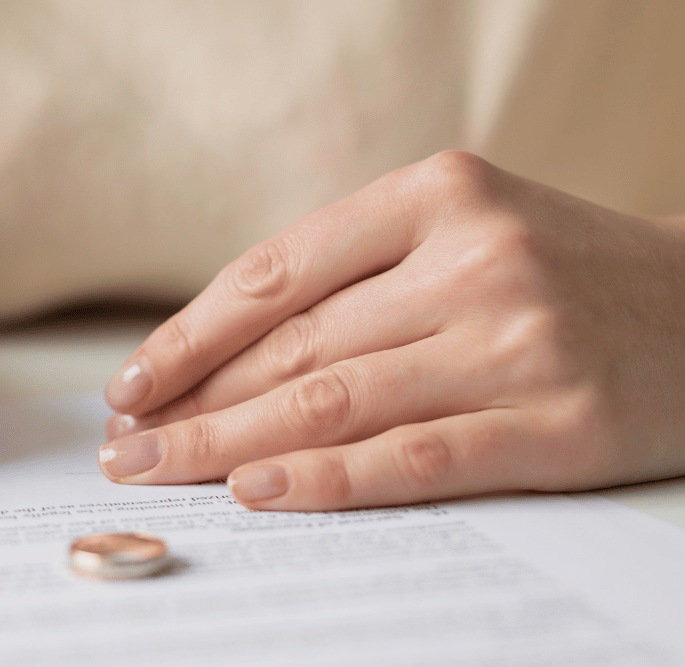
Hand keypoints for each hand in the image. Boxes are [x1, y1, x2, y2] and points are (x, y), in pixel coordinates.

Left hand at [99, 151, 684, 509]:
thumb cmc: (562, 271)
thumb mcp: (465, 229)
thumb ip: (359, 273)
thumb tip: (218, 351)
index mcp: (437, 192)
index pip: (275, 273)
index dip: (188, 336)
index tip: (129, 384)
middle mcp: (475, 258)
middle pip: (293, 345)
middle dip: (193, 402)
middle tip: (123, 446)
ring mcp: (518, 341)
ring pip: (336, 401)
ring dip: (231, 445)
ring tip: (161, 472)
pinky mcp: (557, 424)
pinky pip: (414, 458)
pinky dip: (326, 479)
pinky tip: (258, 491)